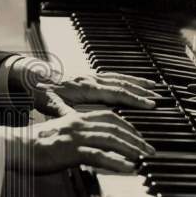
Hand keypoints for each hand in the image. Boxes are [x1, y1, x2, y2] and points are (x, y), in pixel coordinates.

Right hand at [0, 110, 155, 173]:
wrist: (16, 146)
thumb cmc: (34, 144)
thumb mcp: (58, 134)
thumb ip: (75, 136)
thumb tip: (87, 146)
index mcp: (76, 118)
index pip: (109, 116)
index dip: (127, 125)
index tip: (138, 137)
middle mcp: (79, 123)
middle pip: (115, 126)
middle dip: (135, 138)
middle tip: (149, 150)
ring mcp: (76, 136)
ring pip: (111, 139)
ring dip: (132, 149)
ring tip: (144, 159)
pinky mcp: (72, 150)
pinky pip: (100, 155)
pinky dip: (117, 162)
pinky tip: (129, 169)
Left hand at [8, 57, 159, 117]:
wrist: (36, 81)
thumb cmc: (44, 96)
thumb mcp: (53, 107)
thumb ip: (66, 113)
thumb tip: (74, 120)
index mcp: (86, 88)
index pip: (116, 93)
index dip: (134, 99)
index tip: (150, 104)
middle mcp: (92, 80)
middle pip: (122, 84)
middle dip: (141, 91)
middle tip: (159, 97)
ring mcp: (92, 77)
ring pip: (119, 78)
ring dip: (137, 82)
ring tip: (154, 86)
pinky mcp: (91, 77)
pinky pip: (114, 76)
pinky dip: (127, 79)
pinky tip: (136, 82)